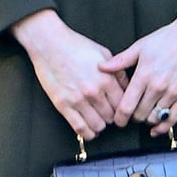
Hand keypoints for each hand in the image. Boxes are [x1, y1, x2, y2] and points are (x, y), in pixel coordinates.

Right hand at [11, 10, 127, 140]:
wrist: (50, 43)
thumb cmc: (74, 45)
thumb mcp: (103, 53)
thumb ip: (118, 71)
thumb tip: (127, 86)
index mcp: (106, 79)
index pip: (123, 105)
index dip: (124, 108)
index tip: (121, 109)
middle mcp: (94, 92)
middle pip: (112, 117)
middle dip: (112, 116)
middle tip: (108, 112)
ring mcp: (78, 100)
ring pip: (98, 126)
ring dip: (100, 124)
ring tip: (98, 118)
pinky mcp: (63, 105)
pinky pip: (80, 128)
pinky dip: (88, 132)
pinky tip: (89, 128)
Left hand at [100, 4, 176, 137]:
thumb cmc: (168, 38)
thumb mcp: (141, 46)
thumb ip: (121, 60)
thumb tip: (102, 68)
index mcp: (144, 74)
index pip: (126, 106)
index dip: (119, 117)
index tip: (117, 119)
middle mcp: (158, 86)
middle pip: (139, 115)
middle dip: (133, 117)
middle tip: (132, 113)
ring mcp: (173, 92)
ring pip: (154, 118)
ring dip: (147, 120)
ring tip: (145, 114)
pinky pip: (173, 119)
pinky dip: (163, 127)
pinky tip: (156, 128)